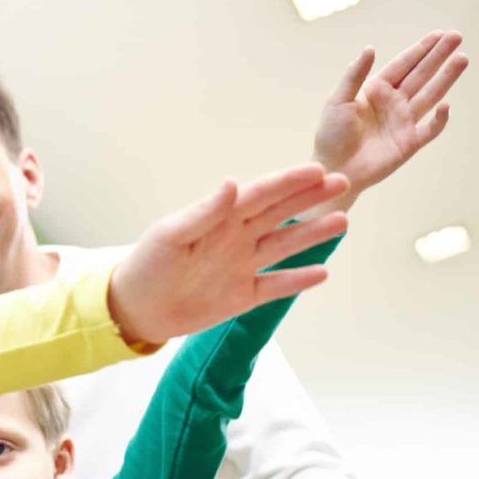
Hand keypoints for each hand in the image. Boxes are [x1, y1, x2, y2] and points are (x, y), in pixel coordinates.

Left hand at [109, 163, 348, 344]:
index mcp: (218, 218)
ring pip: (284, 247)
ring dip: (312, 234)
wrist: (135, 309)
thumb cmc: (147, 266)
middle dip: (310, 198)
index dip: (288, 182)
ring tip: (342, 221)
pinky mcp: (243, 296)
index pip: (259, 195)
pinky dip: (297, 280)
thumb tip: (232, 183)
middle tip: (343, 181)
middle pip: (279, 214)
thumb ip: (204, 213)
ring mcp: (242, 266)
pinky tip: (322, 272)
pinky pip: (276, 286)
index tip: (317, 170)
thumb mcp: (171, 236)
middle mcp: (236, 238)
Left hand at [310, 30, 468, 214]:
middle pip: (421, 75)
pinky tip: (445, 105)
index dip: (421, 49)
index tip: (439, 34)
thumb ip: (354, 75)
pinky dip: (439, 118)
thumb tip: (371, 48)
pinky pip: (430, 129)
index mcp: (376, 90)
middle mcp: (393, 103)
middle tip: (457, 37)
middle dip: (438, 56)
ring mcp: (403, 122)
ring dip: (446, 78)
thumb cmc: (331, 135)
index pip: (403, 65)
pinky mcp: (409, 142)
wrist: (334, 169)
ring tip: (462, 59)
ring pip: (430, 95)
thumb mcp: (338, 100)